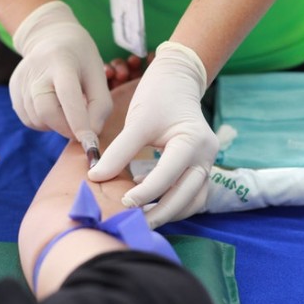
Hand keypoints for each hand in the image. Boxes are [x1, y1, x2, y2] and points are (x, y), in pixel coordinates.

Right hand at [10, 1, 111, 139]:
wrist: (51, 37)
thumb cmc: (81, 59)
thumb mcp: (98, 74)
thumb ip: (100, 105)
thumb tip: (91, 134)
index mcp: (62, 61)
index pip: (68, 95)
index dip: (78, 121)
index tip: (90, 142)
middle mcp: (36, 69)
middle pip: (46, 112)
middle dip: (66, 128)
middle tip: (80, 128)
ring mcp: (21, 80)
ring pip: (37, 120)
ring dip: (56, 124)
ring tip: (66, 107)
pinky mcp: (14, 90)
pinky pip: (29, 119)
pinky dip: (44, 122)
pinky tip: (53, 106)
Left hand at [89, 42, 218, 227]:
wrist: (178, 80)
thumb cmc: (158, 96)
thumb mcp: (138, 121)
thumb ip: (119, 151)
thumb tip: (95, 177)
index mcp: (194, 142)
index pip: (169, 175)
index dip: (145, 193)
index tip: (122, 203)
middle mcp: (206, 156)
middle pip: (187, 196)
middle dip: (160, 213)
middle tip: (132, 223)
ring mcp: (207, 164)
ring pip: (193, 201)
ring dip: (170, 213)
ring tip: (142, 220)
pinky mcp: (200, 168)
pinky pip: (192, 195)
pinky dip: (174, 204)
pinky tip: (151, 204)